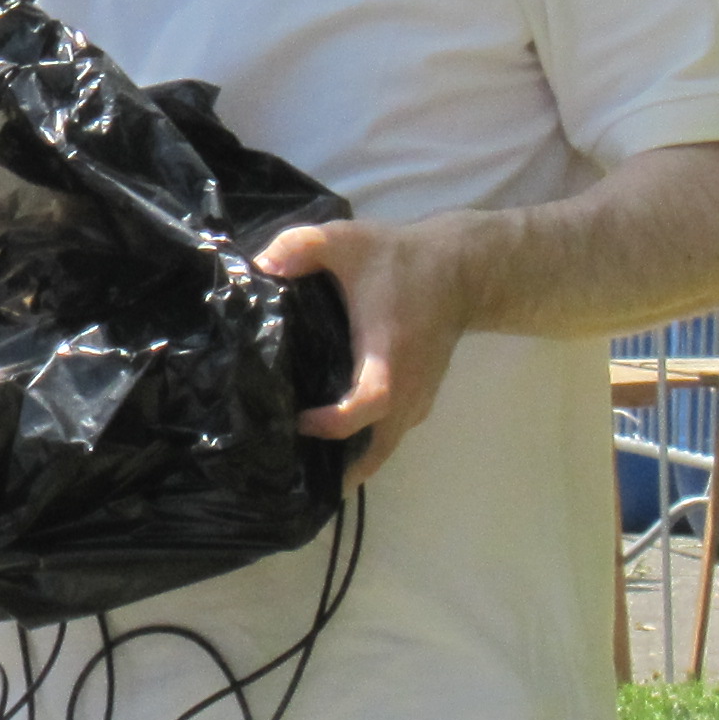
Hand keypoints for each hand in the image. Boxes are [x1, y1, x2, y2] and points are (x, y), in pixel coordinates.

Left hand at [255, 213, 477, 483]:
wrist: (460, 268)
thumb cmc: (399, 258)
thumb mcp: (344, 241)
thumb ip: (299, 248)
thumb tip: (258, 268)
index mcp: (388, 359)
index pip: (365, 407)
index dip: (332, 423)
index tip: (298, 421)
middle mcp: (408, 390)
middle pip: (376, 450)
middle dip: (337, 469)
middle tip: (292, 478)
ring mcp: (417, 398)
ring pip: (384, 448)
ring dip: (350, 463)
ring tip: (303, 472)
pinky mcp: (420, 398)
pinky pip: (391, 436)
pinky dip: (365, 448)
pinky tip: (329, 448)